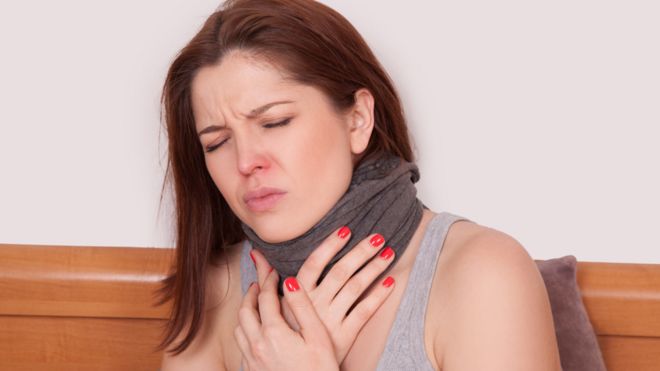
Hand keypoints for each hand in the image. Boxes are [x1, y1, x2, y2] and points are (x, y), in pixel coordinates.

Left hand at [234, 269, 338, 370]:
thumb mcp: (317, 337)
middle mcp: (257, 346)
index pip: (265, 298)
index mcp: (273, 333)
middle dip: (252, 293)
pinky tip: (258, 331)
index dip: (269, 280)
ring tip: (256, 303)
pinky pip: (242, 345)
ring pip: (240, 328)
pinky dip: (247, 330)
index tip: (273, 271)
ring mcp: (252, 361)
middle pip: (245, 310)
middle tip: (260, 282)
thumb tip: (290, 282)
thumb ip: (302, 307)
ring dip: (246, 311)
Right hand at [250, 226, 396, 362]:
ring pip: (355, 288)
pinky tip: (390, 280)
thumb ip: (266, 275)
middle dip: (361, 252)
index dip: (330, 246)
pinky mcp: (345, 334)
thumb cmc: (286, 327)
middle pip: (340, 272)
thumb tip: (255, 252)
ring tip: (389, 253)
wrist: (296, 365)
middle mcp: (315, 304)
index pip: (315, 263)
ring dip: (373, 269)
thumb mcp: (273, 302)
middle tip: (378, 237)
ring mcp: (331, 319)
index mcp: (298, 294)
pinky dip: (379, 295)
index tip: (346, 230)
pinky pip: (365, 311)